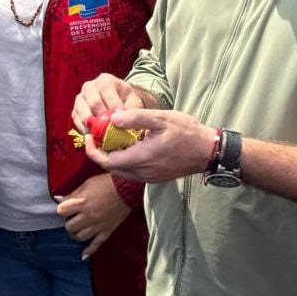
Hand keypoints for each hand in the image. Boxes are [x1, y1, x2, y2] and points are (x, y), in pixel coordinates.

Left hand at [53, 173, 130, 259]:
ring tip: (77, 229)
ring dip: (76, 234)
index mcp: (82, 202)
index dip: (62, 210)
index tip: (65, 208)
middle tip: (72, 218)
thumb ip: (72, 194)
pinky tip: (83, 255)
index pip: (62, 211)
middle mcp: (88, 216)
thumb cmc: (106, 183)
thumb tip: (58, 199)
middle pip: (69, 226)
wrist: (127, 188)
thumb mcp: (86, 184)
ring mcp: (98, 225)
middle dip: (68, 222)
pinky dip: (89, 251)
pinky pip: (96, 244)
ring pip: (80, 237)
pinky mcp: (107, 231)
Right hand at [72, 73, 147, 133]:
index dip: (114, 110)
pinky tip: (95, 136)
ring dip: (93, 127)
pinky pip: (77, 121)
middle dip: (103, 119)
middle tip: (112, 132)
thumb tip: (121, 119)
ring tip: (103, 136)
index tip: (122, 123)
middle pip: (93, 103)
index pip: (107, 94)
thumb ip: (131, 110)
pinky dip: (85, 130)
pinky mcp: (75, 110)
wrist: (118, 101)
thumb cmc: (127, 101)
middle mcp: (90, 86)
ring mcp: (80, 98)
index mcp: (105, 80)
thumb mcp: (134, 101)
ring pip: (82, 113)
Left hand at [83, 108, 216, 183]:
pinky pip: (133, 171)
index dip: (93, 150)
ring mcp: (150, 177)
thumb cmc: (186, 132)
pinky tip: (128, 145)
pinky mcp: (155, 177)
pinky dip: (125, 159)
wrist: (208, 151)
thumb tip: (113, 118)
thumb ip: (135, 118)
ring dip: (113, 156)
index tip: (88, 136)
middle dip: (101, 152)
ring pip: (122, 170)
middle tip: (97, 134)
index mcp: (142, 158)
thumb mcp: (160, 118)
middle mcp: (143, 172)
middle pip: (112, 168)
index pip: (107, 161)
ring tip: (111, 137)